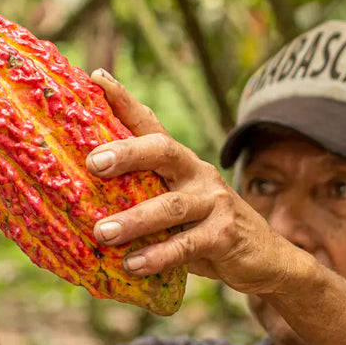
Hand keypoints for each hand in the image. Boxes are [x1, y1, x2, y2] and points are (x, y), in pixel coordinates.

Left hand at [86, 69, 306, 296]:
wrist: (265, 258)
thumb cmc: (205, 230)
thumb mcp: (174, 208)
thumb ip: (142, 201)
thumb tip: (80, 205)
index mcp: (181, 162)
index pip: (150, 125)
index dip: (124, 101)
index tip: (96, 79)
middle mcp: (198, 173)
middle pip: (162, 151)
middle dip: (127, 153)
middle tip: (93, 162)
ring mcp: (214, 202)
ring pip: (171, 205)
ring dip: (134, 219)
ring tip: (103, 233)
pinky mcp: (224, 235)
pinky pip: (187, 245)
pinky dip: (158, 255)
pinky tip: (133, 264)